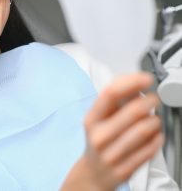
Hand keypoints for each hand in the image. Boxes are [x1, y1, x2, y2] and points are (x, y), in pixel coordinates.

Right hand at [61, 73, 162, 190]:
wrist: (94, 173)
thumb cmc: (99, 140)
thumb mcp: (98, 118)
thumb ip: (115, 102)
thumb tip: (136, 85)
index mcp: (92, 119)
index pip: (110, 93)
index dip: (131, 82)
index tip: (146, 78)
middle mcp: (99, 136)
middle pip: (133, 110)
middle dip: (150, 100)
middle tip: (154, 98)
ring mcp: (112, 154)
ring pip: (145, 129)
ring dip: (155, 120)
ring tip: (153, 119)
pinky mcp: (125, 169)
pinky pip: (151, 148)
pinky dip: (158, 137)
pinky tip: (154, 134)